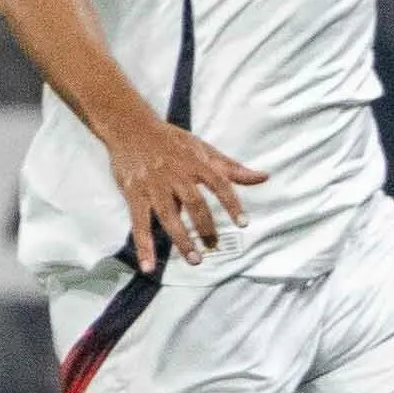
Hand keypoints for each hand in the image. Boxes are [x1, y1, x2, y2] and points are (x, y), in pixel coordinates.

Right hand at [105, 113, 266, 266]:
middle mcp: (176, 175)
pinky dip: (144, 246)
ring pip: (169, 216)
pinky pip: (139, 223)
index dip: (232, 203)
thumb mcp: (202, 148)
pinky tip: (149, 265)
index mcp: (195, 163)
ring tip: (194, 259)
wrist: (130, 127)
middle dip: (206, 227)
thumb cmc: (171, 140)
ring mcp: (154, 186)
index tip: (243, 223)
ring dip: (181, 240)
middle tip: (215, 247)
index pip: (219, 183)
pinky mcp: (134, 194)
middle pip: (194, 203)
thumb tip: (263, 177)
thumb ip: (231, 168)